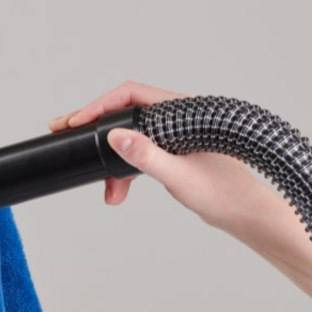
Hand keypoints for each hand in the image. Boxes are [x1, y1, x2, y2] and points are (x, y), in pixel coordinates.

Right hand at [47, 80, 263, 231]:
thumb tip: (115, 136)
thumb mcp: (180, 176)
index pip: (131, 95)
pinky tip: (117, 191)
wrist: (246, 216)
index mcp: (184, 110)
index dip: (100, 106)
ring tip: (101, 187)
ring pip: (131, 137)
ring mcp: (176, 135)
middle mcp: (179, 117)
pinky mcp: (175, 152)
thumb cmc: (225, 194)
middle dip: (96, 128)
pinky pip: (141, 153)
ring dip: (112, 160)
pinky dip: (125, 171)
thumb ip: (146, 156)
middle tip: (65, 133)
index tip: (76, 121)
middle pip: (126, 113)